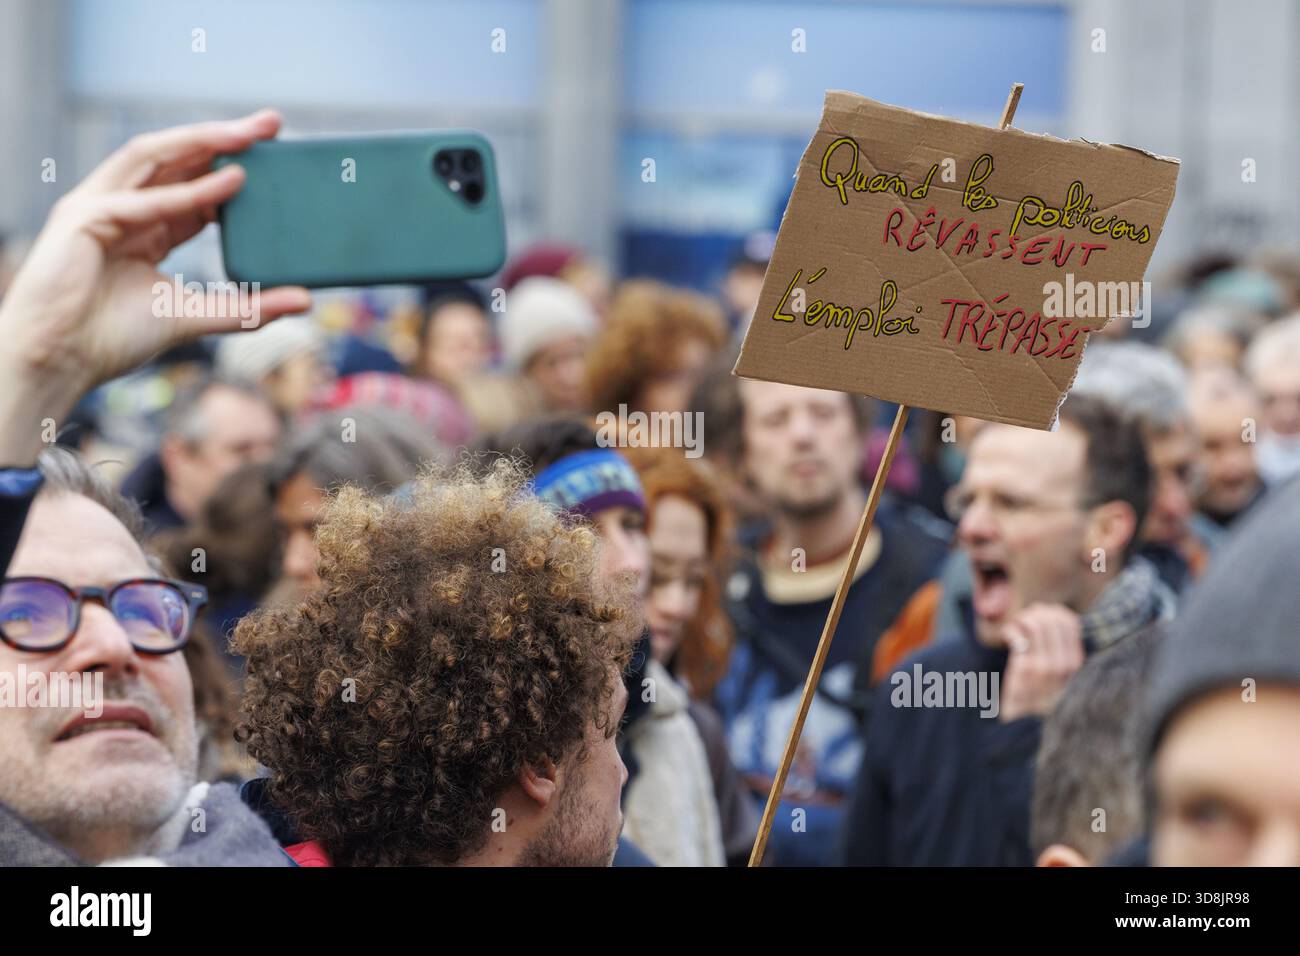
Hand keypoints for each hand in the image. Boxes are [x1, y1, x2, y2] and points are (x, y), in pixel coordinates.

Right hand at [0, 110, 310, 461]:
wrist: (59, 361)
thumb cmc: (113, 337)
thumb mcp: (196, 316)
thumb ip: (249, 308)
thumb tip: (307, 299)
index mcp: (147, 225)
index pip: (193, 183)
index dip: (233, 166)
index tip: (278, 154)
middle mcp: (123, 206)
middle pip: (177, 158)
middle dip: (224, 137)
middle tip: (272, 122)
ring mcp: (99, 207)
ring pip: (154, 157)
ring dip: (203, 141)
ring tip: (250, 135)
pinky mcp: (82, 218)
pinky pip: (139, 199)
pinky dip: (184, 193)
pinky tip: (227, 184)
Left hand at [997, 603, 1083, 722]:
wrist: (1025, 726)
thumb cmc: (1040, 697)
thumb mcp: (1061, 676)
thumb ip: (1062, 651)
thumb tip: (1056, 616)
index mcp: (1076, 664)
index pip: (1070, 623)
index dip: (1053, 612)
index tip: (1041, 615)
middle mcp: (1063, 665)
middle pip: (1052, 619)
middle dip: (1036, 613)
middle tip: (1025, 619)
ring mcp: (1044, 667)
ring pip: (1035, 624)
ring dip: (1022, 619)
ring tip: (1016, 626)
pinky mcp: (1024, 669)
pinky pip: (1018, 635)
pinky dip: (1011, 629)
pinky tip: (1007, 636)